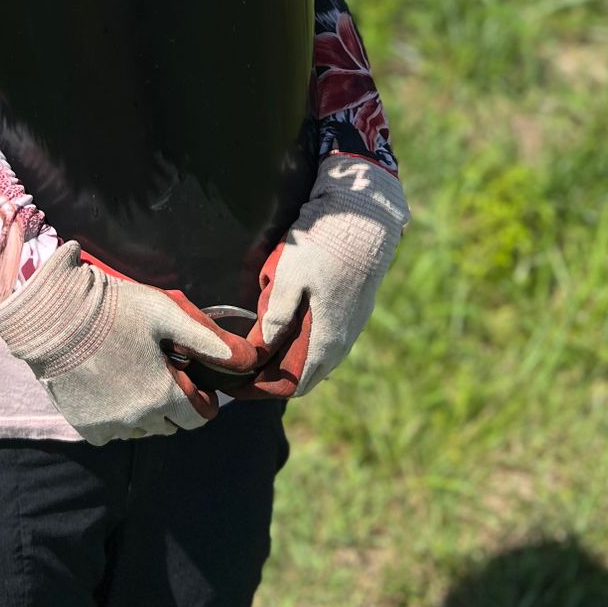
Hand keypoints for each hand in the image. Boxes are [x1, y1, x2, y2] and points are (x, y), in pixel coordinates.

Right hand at [0, 243, 259, 444]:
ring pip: (144, 431)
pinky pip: (113, 433)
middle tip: (163, 372)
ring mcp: (111, 426)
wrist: (55, 317)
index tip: (192, 380)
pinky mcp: (86, 426)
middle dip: (176, 404)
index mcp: (164, 395)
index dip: (202, 400)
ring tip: (135, 376)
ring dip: (147, 412)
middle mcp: (139, 419)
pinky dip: (117, 418)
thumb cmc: (114, 309)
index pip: (200, 418)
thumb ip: (207, 340)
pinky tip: (111, 388)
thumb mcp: (166, 314)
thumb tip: (244, 359)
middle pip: (172, 425)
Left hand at [244, 155, 408, 398]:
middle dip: (278, 375)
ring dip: (294, 357)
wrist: (365, 218)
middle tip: (249, 366)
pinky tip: (290, 326)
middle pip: (308, 374)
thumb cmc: (324, 246)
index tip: (243, 383)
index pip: (296, 384)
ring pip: (320, 355)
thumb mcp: (290, 276)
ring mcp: (353, 324)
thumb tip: (263, 345)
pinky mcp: (356, 308)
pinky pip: (329, 338)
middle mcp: (344, 339)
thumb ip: (277, 314)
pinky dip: (307, 341)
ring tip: (266, 347)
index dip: (267, 388)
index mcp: (327, 339)